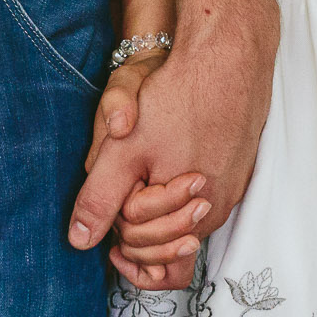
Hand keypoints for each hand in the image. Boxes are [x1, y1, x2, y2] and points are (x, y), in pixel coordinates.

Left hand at [70, 11, 276, 289]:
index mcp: (192, 217)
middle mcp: (217, 209)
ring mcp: (232, 187)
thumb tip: (79, 241)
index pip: (156, 262)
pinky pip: (202, 191)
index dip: (124, 244)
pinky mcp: (237, 164)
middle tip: (119, 187)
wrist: (228, 54)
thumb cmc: (177, 100)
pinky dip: (177, 183)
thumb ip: (99, 200)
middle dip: (139, 226)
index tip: (108, 218)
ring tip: (138, 165)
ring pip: (185, 215)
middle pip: (171, 243)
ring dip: (156, 202)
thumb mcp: (123, 152)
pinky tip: (164, 150)